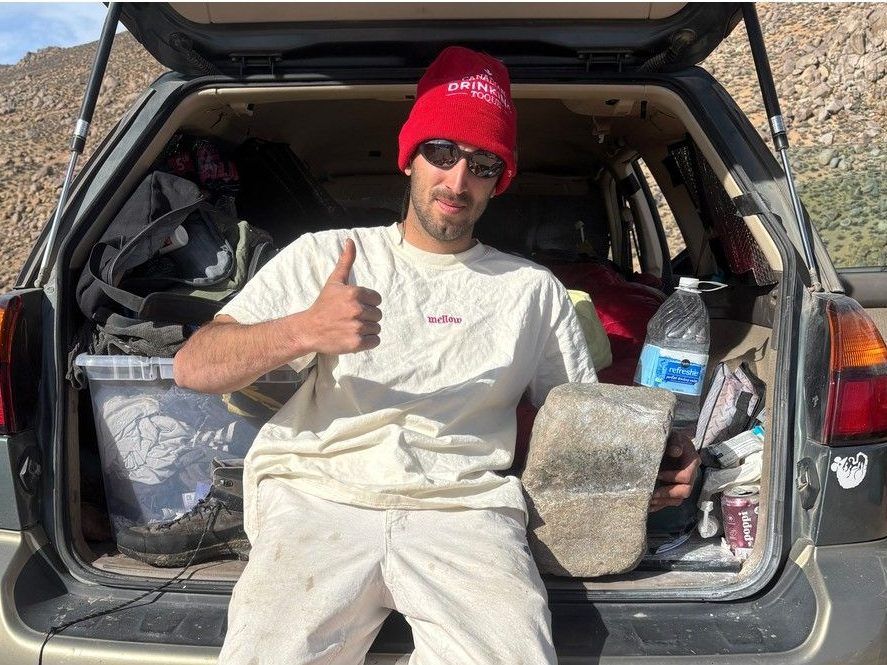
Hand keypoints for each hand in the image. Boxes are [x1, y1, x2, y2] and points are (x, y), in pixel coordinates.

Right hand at [297, 238, 381, 354]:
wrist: (308, 329)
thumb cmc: (323, 304)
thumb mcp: (335, 281)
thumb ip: (346, 261)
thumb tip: (351, 240)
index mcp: (354, 293)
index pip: (377, 299)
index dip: (367, 303)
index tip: (354, 306)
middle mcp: (356, 310)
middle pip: (378, 314)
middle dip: (367, 316)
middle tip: (350, 318)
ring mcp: (356, 327)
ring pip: (376, 328)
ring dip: (367, 329)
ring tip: (351, 327)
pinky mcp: (356, 343)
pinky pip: (375, 341)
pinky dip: (368, 341)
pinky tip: (354, 337)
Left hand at [649, 430, 700, 511]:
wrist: (666, 443)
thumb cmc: (670, 439)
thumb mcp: (672, 437)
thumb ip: (674, 443)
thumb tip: (676, 451)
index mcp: (692, 461)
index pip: (686, 476)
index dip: (672, 477)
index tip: (658, 474)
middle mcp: (691, 475)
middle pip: (685, 491)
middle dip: (668, 493)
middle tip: (652, 493)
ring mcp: (683, 484)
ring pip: (678, 499)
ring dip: (663, 501)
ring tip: (649, 500)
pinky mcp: (675, 489)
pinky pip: (670, 502)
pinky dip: (660, 505)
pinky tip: (648, 505)